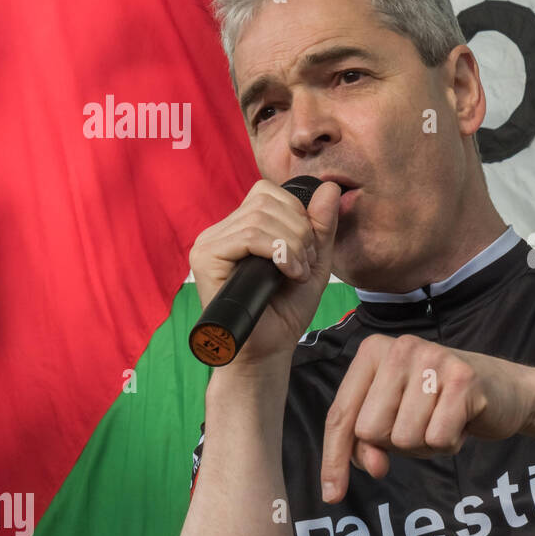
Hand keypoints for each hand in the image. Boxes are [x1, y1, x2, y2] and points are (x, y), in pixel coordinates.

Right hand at [188, 179, 340, 366]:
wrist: (270, 349)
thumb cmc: (287, 309)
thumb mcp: (314, 261)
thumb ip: (322, 226)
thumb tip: (329, 186)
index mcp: (242, 227)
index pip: (269, 193)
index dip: (298, 215)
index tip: (309, 252)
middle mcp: (222, 231)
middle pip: (266, 200)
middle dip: (299, 231)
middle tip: (304, 266)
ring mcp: (210, 243)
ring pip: (259, 217)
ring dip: (292, 245)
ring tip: (297, 273)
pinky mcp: (205, 258)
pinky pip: (246, 236)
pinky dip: (277, 251)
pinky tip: (286, 274)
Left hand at [320, 334, 534, 501]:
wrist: (506, 391)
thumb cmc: (440, 405)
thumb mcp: (395, 419)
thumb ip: (368, 443)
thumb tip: (372, 467)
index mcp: (373, 352)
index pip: (341, 414)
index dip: (334, 458)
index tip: (332, 495)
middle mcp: (400, 348)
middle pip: (370, 430)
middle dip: (394, 443)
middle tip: (421, 425)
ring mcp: (433, 360)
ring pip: (404, 438)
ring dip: (424, 444)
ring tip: (442, 421)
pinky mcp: (463, 379)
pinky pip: (438, 439)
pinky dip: (449, 444)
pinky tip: (460, 423)